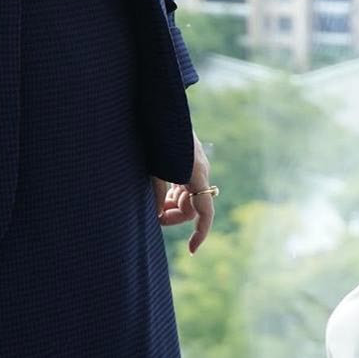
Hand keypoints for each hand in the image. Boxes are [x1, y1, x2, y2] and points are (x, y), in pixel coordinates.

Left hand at [153, 133, 213, 253]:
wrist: (162, 106)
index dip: (200, 233)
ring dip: (172, 205)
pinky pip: (185, 186)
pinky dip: (173, 194)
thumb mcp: (153, 167)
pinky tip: (159, 192)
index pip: (205, 212)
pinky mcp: (188, 161)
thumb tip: (159, 214)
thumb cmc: (156, 136)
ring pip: (188, 197)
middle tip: (154, 219)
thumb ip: (157, 192)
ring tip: (153, 205)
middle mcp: (200, 172)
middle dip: (175, 217)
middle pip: (193, 207)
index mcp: (196, 174)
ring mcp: (195, 166)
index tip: (191, 250)